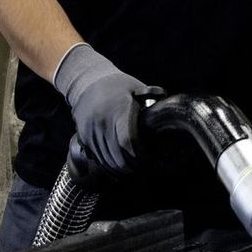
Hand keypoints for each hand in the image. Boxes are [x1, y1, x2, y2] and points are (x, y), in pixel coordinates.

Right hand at [53, 44, 149, 171]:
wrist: (85, 82)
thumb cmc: (116, 85)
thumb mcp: (134, 86)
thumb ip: (151, 94)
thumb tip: (167, 100)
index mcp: (118, 111)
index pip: (127, 141)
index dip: (138, 155)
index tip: (147, 159)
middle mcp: (102, 123)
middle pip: (117, 155)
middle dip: (131, 165)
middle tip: (143, 168)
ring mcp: (91, 131)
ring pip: (106, 159)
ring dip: (120, 168)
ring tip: (133, 169)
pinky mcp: (83, 136)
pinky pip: (97, 157)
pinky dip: (108, 164)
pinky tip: (118, 166)